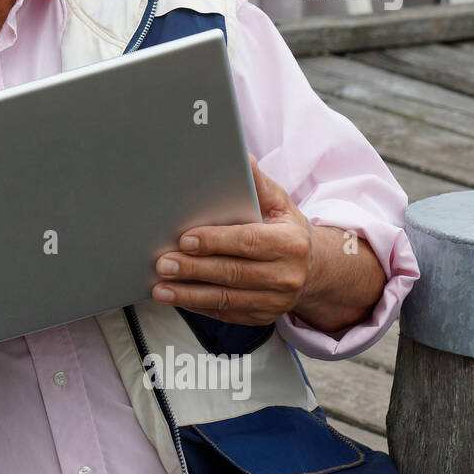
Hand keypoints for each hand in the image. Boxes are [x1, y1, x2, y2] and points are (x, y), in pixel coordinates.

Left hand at [150, 155, 316, 325]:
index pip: (248, 242)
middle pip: (232, 273)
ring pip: (225, 299)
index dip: (215, 241)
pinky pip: (224, 313)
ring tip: (160, 288)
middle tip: (163, 263)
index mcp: (290, 244)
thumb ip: (258, 183)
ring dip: (189, 294)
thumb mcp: (278, 203)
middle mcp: (285, 276)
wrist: (312, 269)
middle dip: (194, 269)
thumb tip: (243, 157)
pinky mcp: (261, 316)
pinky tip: (176, 298)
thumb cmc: (286, 230)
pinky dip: (197, 306)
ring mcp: (274, 301)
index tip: (185, 239)